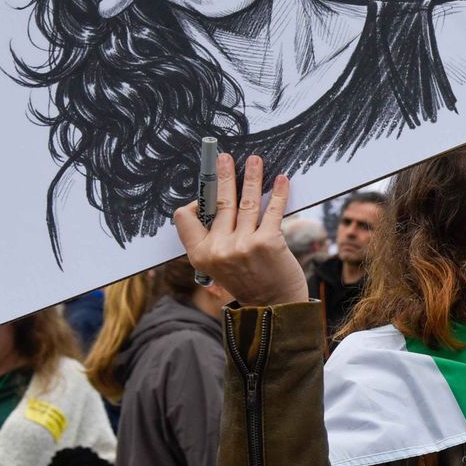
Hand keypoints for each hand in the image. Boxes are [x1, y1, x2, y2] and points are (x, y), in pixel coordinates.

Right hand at [173, 154, 308, 307]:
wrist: (275, 307)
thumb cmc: (249, 283)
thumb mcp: (219, 267)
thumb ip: (214, 241)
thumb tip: (215, 206)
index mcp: (199, 255)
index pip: (184, 219)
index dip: (194, 203)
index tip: (205, 194)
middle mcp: (218, 249)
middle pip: (219, 202)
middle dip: (223, 176)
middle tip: (224, 158)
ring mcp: (243, 245)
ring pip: (245, 201)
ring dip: (251, 176)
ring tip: (255, 160)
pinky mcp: (268, 242)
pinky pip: (273, 210)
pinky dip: (278, 192)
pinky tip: (281, 180)